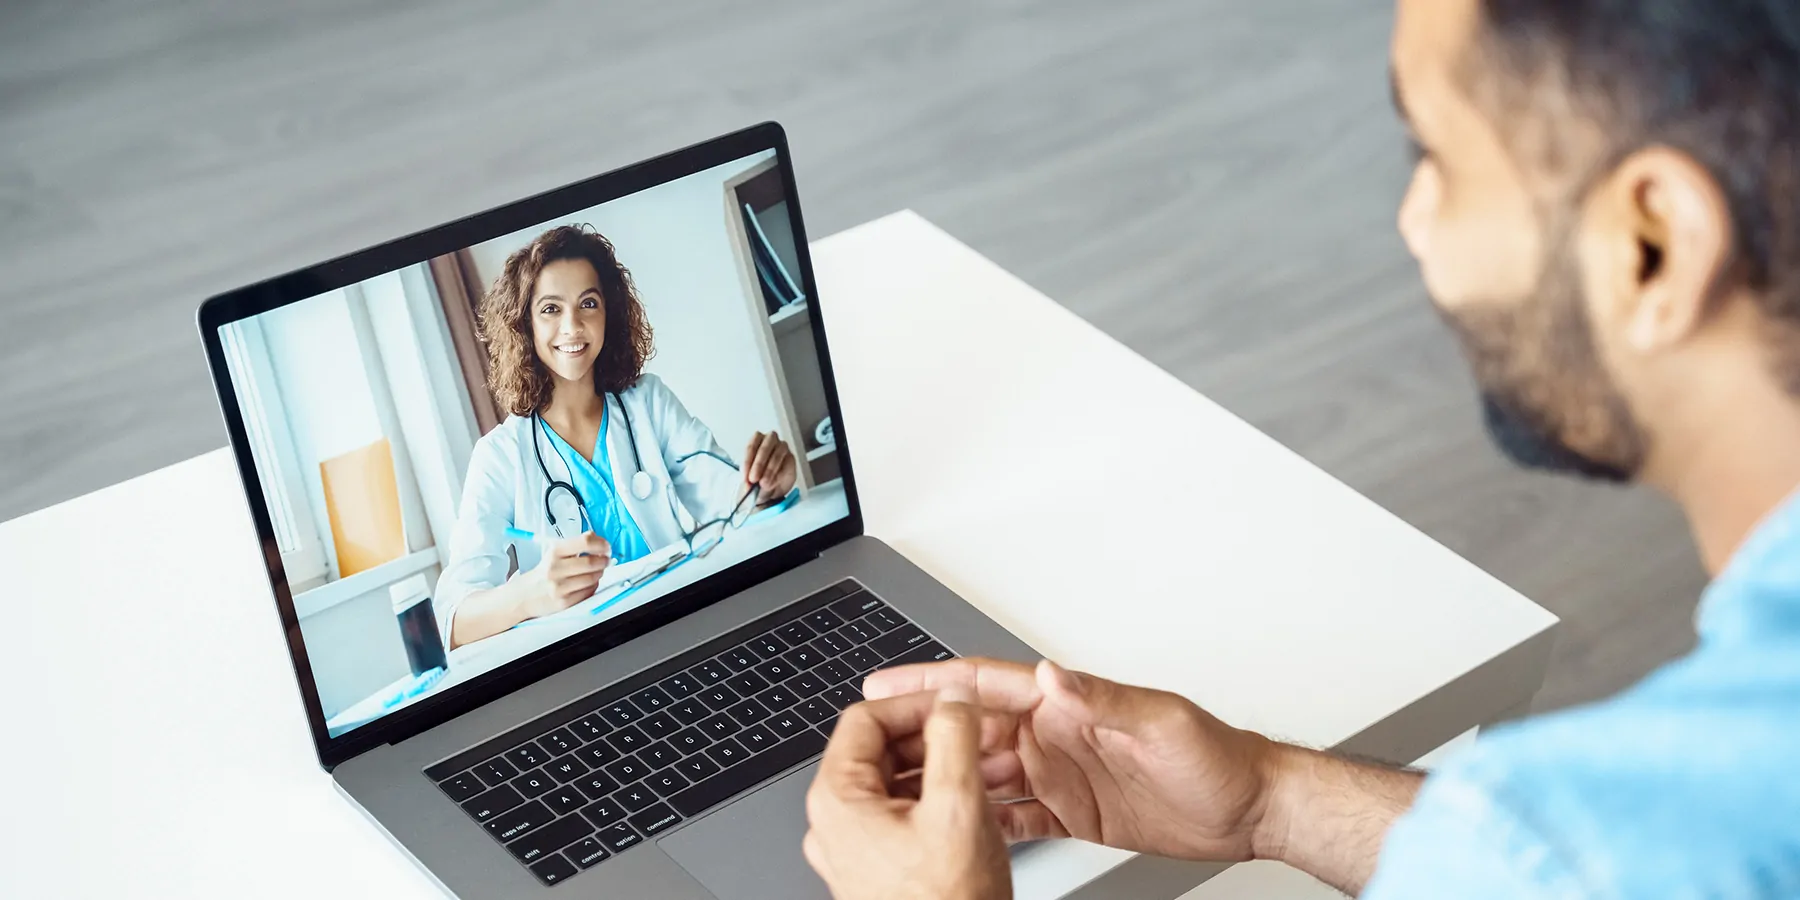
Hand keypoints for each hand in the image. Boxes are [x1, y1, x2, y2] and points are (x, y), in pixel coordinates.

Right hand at [520, 532, 610, 618]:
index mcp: (555, 552)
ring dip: (599, 574)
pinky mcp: (564, 602)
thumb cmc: (545, 572)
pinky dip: (593, 586)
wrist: (525, 595)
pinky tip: (587, 583)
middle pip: (592, 562)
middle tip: (606, 560)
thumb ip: (576, 545)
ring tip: (596, 572)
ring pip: (593, 578)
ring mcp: (559, 587)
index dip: (601, 543)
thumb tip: (599, 540)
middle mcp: (555, 568)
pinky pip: (589, 592)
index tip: (606, 546)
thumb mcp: (555, 553)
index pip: (585, 542)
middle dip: (604, 561)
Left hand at [742, 430, 796, 505]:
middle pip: (764, 448)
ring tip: (764, 484)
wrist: (773, 484)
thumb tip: (749, 486)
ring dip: (769, 471)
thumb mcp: (750, 477)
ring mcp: (782, 447)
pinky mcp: (791, 458)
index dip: (747, 462)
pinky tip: (772, 483)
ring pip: (776, 456)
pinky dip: (778, 476)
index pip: (751, 447)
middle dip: (758, 465)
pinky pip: (786, 465)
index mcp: (757, 439)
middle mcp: (770, 439)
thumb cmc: (759, 473)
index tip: (746, 477)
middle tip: (754, 479)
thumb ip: (749, 479)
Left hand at [804, 687, 1011, 899]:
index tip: (955, 702)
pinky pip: (906, 817)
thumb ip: (954, 738)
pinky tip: (981, 803)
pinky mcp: (880, 871)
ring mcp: (857, 851)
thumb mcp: (958, 806)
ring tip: (991, 767)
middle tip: (980, 733)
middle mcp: (837, 824)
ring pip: (898, 783)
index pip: (866, 718)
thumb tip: (953, 699)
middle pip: (882, 750)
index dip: (917, 702)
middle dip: (937, 736)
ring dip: (945, 767)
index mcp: (838, 800)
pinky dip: (941, 800)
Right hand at [863, 658, 1278, 862]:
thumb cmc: (1216, 757)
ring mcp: (1059, 774)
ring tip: (894, 786)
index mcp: (1067, 705)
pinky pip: (1011, 815)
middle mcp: (1056, 734)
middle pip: (970, 730)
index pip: (987, 686)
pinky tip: (949, 827)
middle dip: (920, 732)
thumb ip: (1103, 698)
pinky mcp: (1070, 812)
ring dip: (940, 776)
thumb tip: (1050, 674)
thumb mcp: (1160, 722)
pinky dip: (978, 819)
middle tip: (871, 743)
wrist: (1249, 808)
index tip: (886, 682)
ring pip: (982, 773)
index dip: (933, 682)